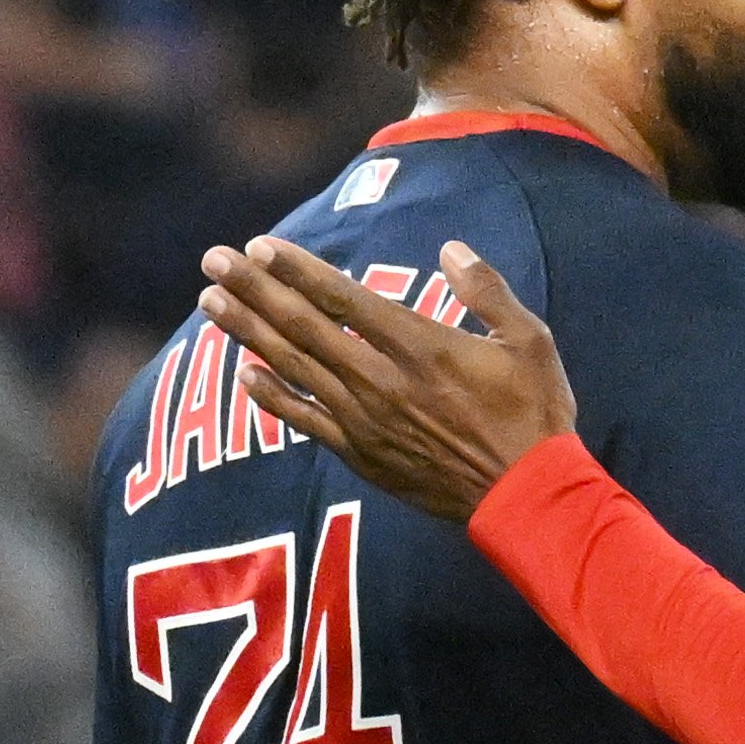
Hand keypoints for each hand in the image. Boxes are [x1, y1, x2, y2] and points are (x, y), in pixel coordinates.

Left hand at [196, 238, 573, 524]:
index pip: (342, 297)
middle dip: (254, 289)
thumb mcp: (530, 340)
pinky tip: (243, 373)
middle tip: (212, 260)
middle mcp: (380, 379)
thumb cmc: (534, 415)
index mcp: (419, 345)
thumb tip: (451, 249)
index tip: (259, 245)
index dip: (296, 270)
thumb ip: (487, 290)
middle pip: (302, 326)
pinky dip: (271, 396)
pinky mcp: (361, 455)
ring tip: (210, 302)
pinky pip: (304, 421)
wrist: (524, 498)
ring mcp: (365, 419)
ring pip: (293, 367)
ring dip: (248, 332)